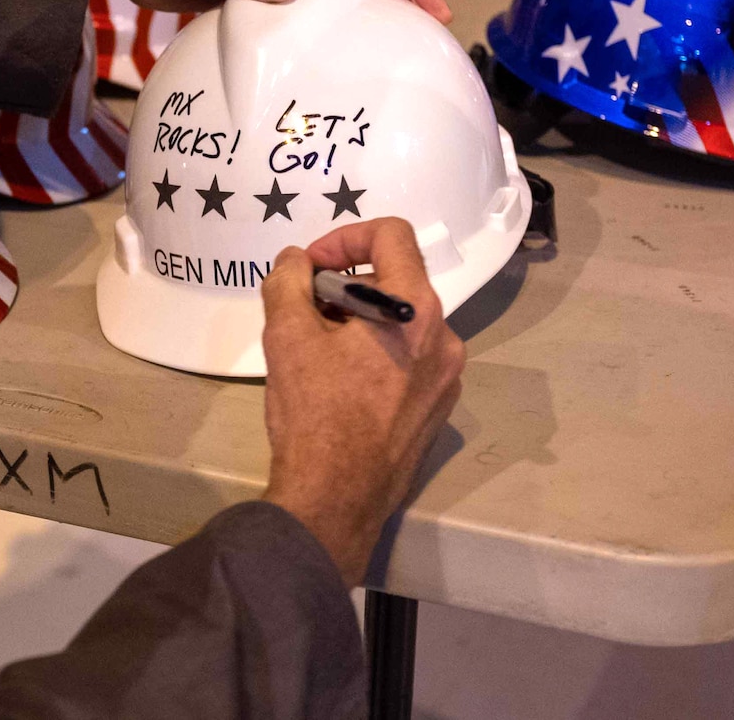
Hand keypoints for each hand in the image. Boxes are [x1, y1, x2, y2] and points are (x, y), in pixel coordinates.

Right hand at [259, 219, 465, 586]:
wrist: (336, 500)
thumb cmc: (314, 412)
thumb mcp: (286, 335)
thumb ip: (289, 281)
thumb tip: (296, 260)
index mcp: (416, 310)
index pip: (392, 234)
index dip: (345, 236)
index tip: (311, 268)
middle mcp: (445, 337)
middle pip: (397, 279)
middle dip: (345, 283)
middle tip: (304, 310)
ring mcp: (447, 377)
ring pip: (402, 322)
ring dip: (359, 319)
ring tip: (317, 350)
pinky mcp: (438, 408)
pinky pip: (409, 359)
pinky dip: (376, 353)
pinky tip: (340, 384)